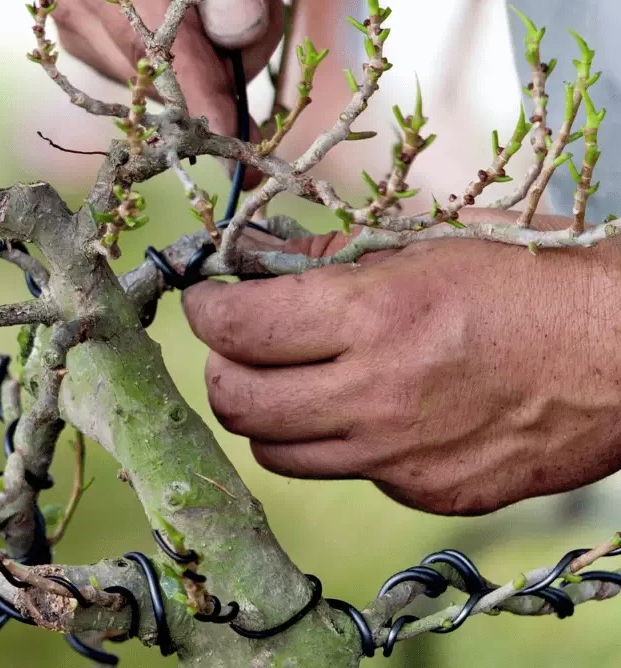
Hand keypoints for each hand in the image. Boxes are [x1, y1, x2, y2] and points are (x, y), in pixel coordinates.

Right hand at [46, 0, 285, 175]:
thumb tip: (230, 30)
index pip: (150, 36)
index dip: (193, 85)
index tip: (227, 130)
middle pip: (151, 64)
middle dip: (220, 56)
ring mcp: (80, 13)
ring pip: (154, 76)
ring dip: (214, 53)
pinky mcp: (97, 30)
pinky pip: (153, 69)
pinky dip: (197, 54)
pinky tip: (213, 9)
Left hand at [182, 214, 620, 514]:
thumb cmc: (531, 278)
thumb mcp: (426, 243)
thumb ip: (327, 257)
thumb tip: (253, 256)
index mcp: (372, 316)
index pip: (235, 329)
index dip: (204, 311)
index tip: (206, 300)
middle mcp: (376, 395)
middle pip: (237, 403)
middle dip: (221, 368)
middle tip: (238, 345)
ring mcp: (401, 456)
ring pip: (276, 454)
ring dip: (268, 415)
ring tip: (294, 381)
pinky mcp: (429, 493)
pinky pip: (347, 474)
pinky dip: (340, 443)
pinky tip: (374, 410)